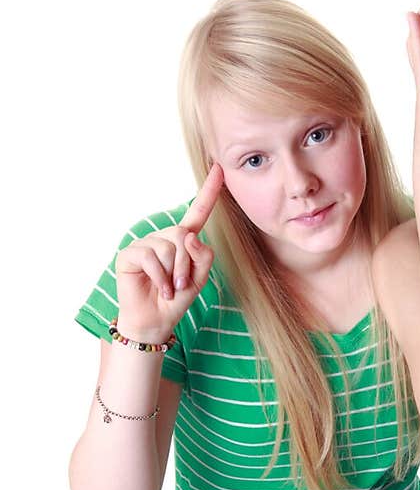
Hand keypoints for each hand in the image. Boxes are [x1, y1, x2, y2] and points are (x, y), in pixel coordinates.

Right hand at [115, 163, 223, 341]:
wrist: (155, 321)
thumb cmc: (176, 299)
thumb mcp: (199, 279)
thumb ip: (203, 256)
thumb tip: (189, 235)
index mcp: (183, 240)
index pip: (198, 212)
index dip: (209, 191)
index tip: (220, 169)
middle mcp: (164, 237)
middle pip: (183, 234)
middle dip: (186, 264)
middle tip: (181, 284)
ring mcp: (145, 243)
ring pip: (168, 246)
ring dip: (173, 273)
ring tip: (169, 288)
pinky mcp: (129, 254)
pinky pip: (151, 257)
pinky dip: (160, 278)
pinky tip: (160, 289)